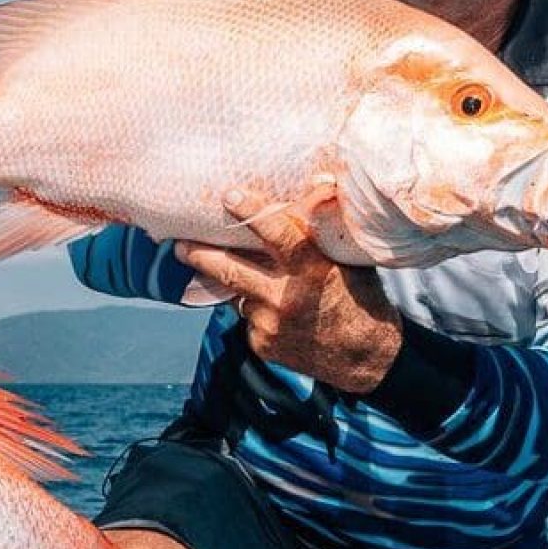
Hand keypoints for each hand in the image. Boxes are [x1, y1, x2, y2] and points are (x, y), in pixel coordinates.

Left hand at [174, 189, 402, 393]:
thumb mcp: (347, 264)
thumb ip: (320, 238)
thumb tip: (310, 188)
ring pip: (238, 294)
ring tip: (227, 272)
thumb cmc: (361, 300)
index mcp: (313, 270)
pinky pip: (248, 318)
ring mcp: (272, 323)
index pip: (278, 233)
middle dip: (199, 254)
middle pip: (230, 270)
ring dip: (234, 283)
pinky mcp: (263, 344)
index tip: (228, 195)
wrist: (369, 360)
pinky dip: (256, 310)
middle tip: (177, 242)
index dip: (251, 213)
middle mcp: (287, 296)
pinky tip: (277, 313)